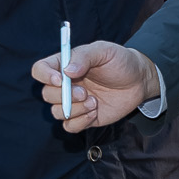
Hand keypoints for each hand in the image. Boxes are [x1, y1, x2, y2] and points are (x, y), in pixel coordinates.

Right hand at [31, 40, 155, 133]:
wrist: (138, 81)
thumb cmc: (120, 61)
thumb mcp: (104, 51)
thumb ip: (84, 57)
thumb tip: (67, 71)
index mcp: (64, 65)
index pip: (40, 69)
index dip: (45, 75)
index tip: (59, 80)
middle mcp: (65, 85)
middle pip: (46, 94)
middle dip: (64, 96)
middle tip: (84, 92)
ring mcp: (73, 102)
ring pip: (56, 112)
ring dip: (74, 110)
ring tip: (94, 102)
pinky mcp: (83, 118)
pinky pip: (70, 127)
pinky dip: (80, 122)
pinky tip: (95, 112)